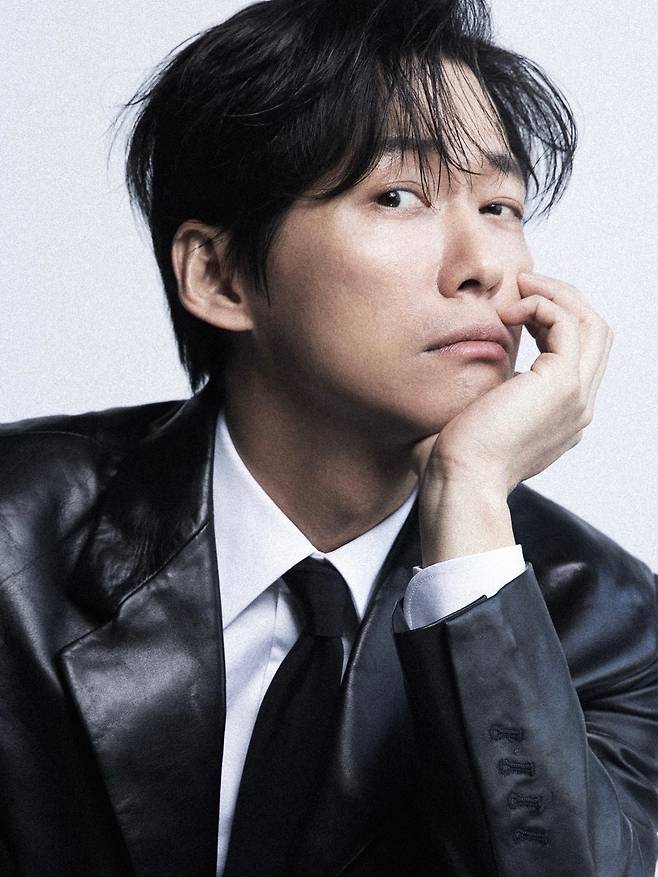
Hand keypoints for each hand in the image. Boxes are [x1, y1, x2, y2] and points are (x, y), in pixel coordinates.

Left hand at [417, 271, 612, 563]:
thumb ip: (488, 390)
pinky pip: (567, 323)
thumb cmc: (453, 459)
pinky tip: (508, 312)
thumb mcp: (477, 416)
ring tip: (520, 284)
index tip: (515, 308)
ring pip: (590, 323)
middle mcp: (577, 406)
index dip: (554, 320)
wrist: (458, 482)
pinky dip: (541, 305)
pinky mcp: (562, 385)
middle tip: (524, 283)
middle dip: (563, 299)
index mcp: (561, 416)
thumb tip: (472, 364)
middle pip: (595, 333)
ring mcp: (576, 397)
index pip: (578, 354)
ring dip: (556, 294)